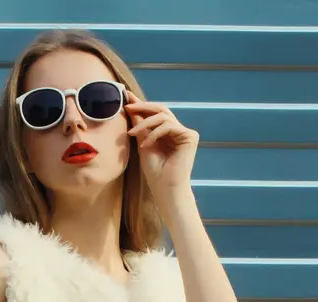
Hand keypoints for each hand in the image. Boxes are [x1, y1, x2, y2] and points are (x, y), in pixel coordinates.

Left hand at [125, 90, 199, 204]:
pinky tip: (146, 144)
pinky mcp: (190, 136)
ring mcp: (185, 133)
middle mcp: (178, 130)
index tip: (126, 97)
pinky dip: (155, 133)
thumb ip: (139, 126)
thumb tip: (131, 107)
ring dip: (145, 123)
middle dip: (142, 106)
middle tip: (127, 105)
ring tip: (132, 133)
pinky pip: (169, 126)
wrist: (165, 189)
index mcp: (168, 133)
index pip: (155, 114)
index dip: (141, 105)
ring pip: (163, 116)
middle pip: (161, 109)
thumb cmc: (155, 172)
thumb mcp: (142, 144)